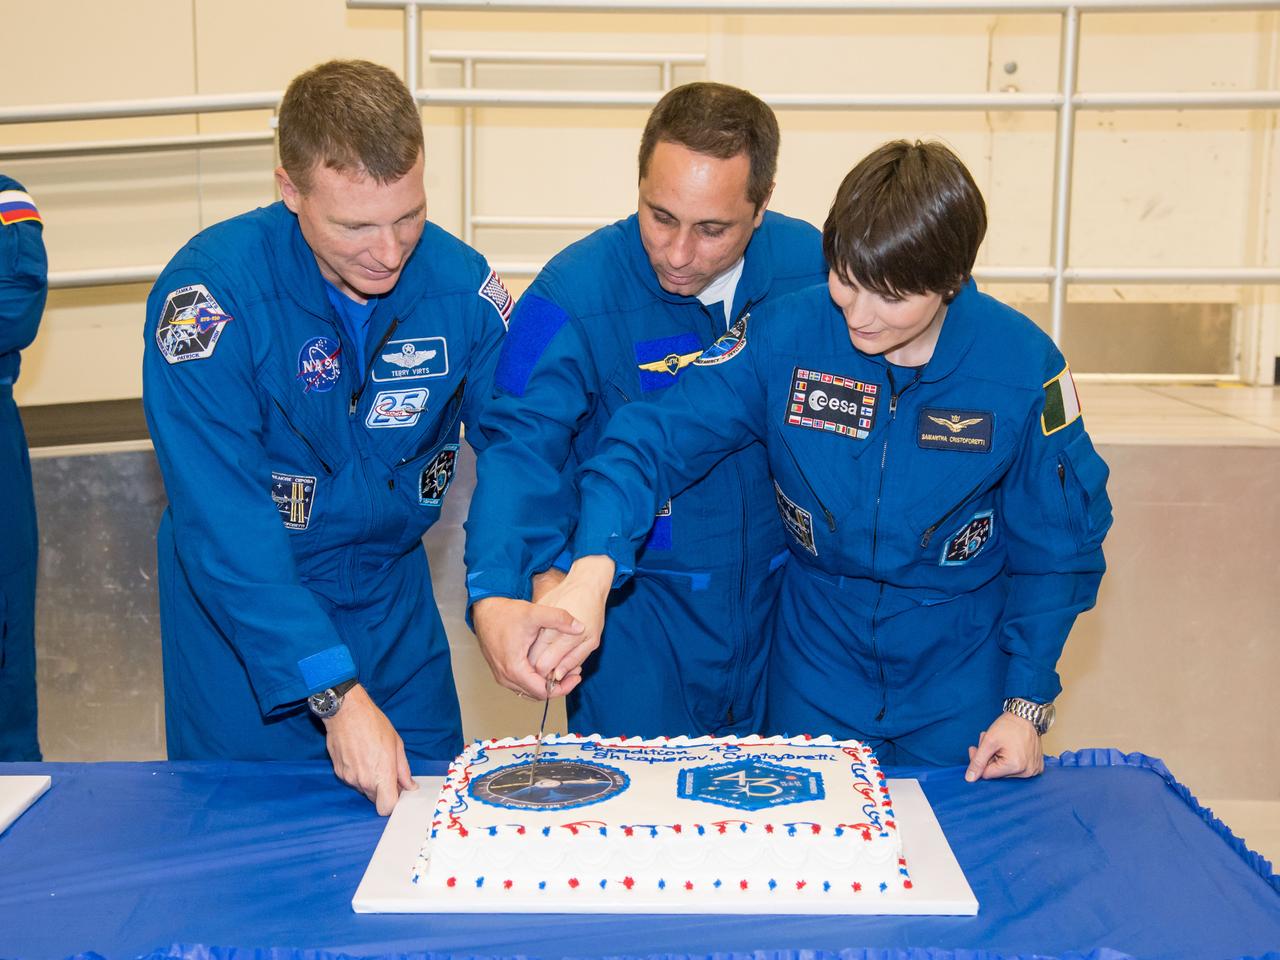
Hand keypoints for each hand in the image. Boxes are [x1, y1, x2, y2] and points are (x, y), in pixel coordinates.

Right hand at [323, 684, 416, 814]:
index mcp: (382, 774)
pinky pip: (352, 780)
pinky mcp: (339, 772)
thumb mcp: (396, 744)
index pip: (386, 807)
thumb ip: (403, 770)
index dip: (393, 803)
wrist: (346, 712)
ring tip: (372, 758)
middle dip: (383, 791)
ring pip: (363, 790)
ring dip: (370, 781)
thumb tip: (409, 786)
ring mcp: (349, 778)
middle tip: (387, 771)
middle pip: (375, 800)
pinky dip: (358, 774)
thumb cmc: (374, 724)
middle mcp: (364, 781)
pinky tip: (360, 756)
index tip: (397, 792)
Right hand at [472, 596, 583, 697]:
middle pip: (536, 695)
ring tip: (564, 669)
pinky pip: (522, 684)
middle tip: (574, 673)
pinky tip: (548, 666)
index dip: (563, 687)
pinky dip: (536, 679)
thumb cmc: (506, 613)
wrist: (486, 610)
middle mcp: (506, 677)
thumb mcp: (535, 613)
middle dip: (558, 686)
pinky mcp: (502, 671)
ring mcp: (502, 676)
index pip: (542, 692)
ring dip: (547, 684)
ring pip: (529, 691)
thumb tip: (580, 627)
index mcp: (514, 668)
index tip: (576, 676)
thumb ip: (559, 619)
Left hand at [528, 556, 613, 683]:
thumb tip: (525, 652)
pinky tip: (558, 666)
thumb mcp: (544, 609)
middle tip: (530, 673)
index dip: (530, 667)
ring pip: (566, 667)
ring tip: (544, 672)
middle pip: (553, 666)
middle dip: (541, 672)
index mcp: (560, 630)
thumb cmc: (564, 594)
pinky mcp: (593, 642)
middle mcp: (575, 638)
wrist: (589, 584)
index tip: (523, 669)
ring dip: (555, 671)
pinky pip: (578, 661)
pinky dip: (567, 666)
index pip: (540, 659)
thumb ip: (536, 632)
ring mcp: (587, 641)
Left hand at [964, 711, 1043, 781]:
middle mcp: (1027, 772)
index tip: (975, 748)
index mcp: (1015, 766)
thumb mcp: (988, 741)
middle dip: (988, 758)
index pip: (987, 773)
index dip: (978, 761)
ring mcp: (1034, 770)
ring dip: (997, 757)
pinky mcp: (1037, 767)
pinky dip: (1009, 759)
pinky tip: (1007, 747)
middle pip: (997, 772)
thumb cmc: (1008, 726)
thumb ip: (978, 761)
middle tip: (985, 741)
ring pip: (1005, 770)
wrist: (1026, 715)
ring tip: (997, 742)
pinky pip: (1017, 768)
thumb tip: (970, 779)